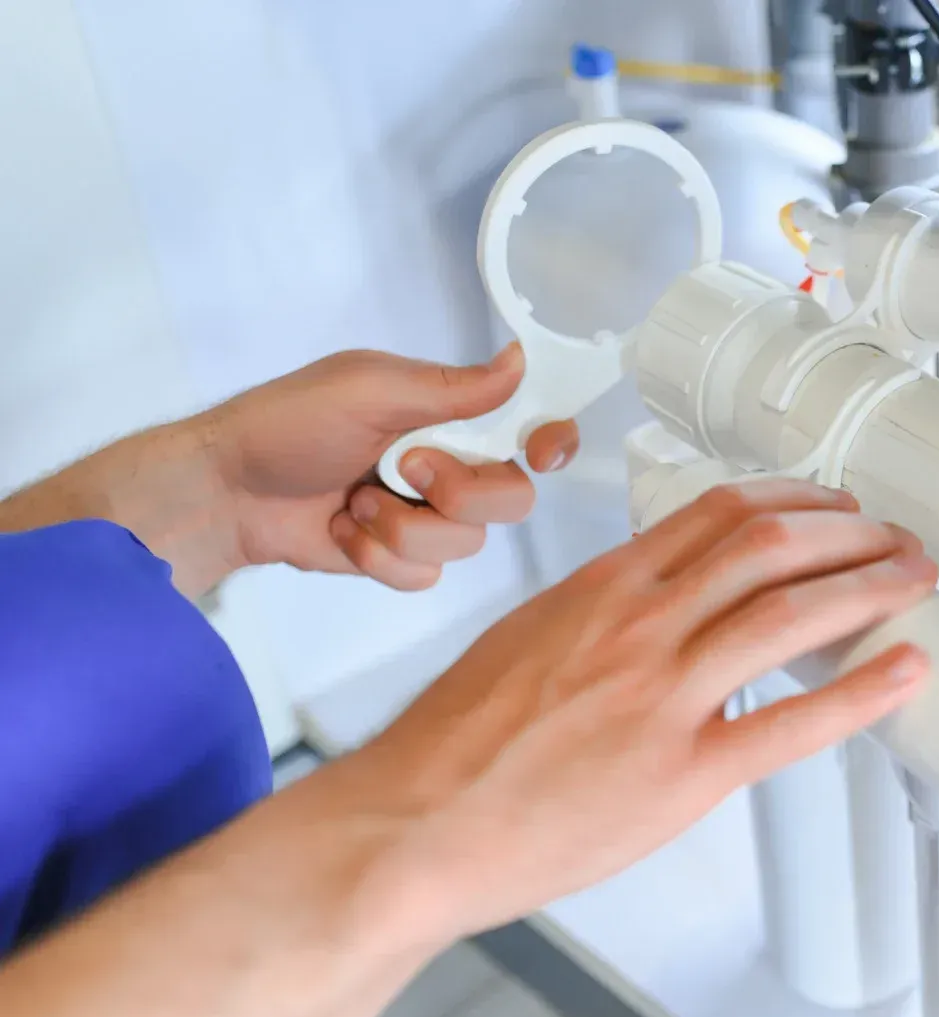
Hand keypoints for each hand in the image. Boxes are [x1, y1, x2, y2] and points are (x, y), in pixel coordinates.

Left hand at [210, 342, 576, 589]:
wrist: (229, 493)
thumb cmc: (289, 424)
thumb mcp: (370, 390)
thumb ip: (451, 387)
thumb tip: (520, 359)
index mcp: (451, 414)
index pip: (531, 426)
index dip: (551, 442)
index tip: (540, 452)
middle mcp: (451, 463)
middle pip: (513, 498)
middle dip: (460, 493)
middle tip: (407, 470)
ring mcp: (427, 515)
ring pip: (467, 543)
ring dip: (401, 526)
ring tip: (355, 501)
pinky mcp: (401, 558)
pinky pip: (426, 575)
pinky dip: (379, 557)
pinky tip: (344, 529)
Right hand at [358, 478, 937, 938]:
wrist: (412, 825)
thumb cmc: (454, 745)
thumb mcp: (525, 639)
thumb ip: (598, 613)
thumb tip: (656, 599)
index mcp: (601, 589)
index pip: (718, 512)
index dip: (794, 500)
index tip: (831, 505)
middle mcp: (639, 625)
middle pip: (771, 547)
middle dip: (850, 534)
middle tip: (894, 539)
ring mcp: (663, 696)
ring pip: (790, 612)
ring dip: (868, 586)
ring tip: (915, 580)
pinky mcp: (681, 773)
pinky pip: (790, 723)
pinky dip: (859, 691)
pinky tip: (903, 673)